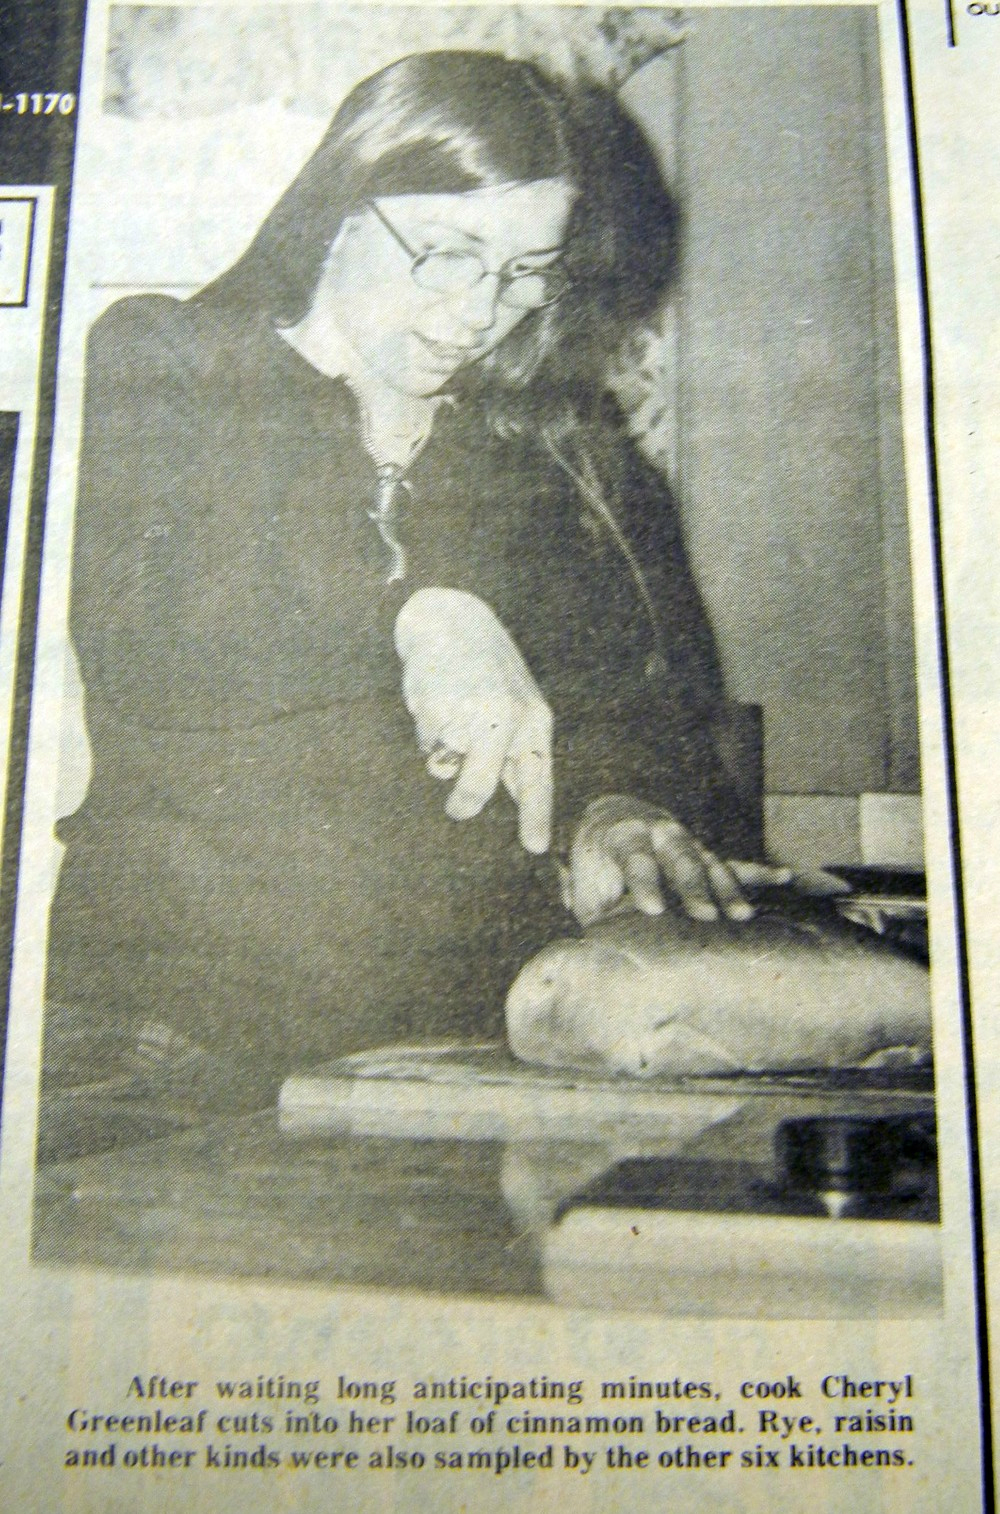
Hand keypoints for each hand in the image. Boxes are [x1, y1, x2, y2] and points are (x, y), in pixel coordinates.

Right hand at [394, 587, 552, 853]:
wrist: (451, 621)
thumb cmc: (487, 671)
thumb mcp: (516, 705)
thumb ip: (515, 749)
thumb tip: (519, 796)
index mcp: (534, 718)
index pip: (536, 777)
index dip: (536, 815)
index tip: (535, 847)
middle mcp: (505, 715)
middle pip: (479, 784)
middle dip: (465, 804)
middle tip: (458, 810)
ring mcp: (468, 711)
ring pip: (445, 763)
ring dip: (442, 750)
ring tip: (451, 711)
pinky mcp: (434, 706)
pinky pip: (426, 742)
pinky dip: (427, 730)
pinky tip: (435, 698)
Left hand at [567, 794, 791, 926]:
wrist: (615, 822)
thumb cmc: (596, 870)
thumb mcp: (585, 888)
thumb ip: (595, 914)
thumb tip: (597, 953)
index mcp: (623, 836)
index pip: (636, 857)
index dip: (645, 883)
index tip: (653, 910)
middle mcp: (660, 833)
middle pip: (680, 857)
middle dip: (693, 887)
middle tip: (705, 916)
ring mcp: (689, 843)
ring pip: (711, 862)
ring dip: (726, 889)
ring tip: (742, 917)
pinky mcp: (708, 856)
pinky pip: (736, 865)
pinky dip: (760, 873)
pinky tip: (786, 879)